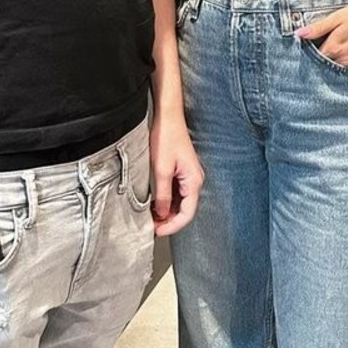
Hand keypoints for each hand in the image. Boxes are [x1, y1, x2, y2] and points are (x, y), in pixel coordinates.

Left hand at [149, 111, 203, 235]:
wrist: (168, 116)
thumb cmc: (166, 137)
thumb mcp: (161, 169)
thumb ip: (163, 194)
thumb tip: (162, 214)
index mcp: (194, 181)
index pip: (187, 214)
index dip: (172, 226)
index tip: (158, 231)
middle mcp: (195, 179)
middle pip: (185, 209)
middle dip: (169, 220)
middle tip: (152, 227)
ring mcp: (189, 175)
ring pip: (181, 201)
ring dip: (168, 211)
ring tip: (152, 217)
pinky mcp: (183, 170)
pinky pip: (178, 191)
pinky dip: (168, 200)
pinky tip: (156, 203)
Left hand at [295, 0, 347, 66]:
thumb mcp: (337, 17)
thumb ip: (318, 28)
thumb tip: (299, 34)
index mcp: (335, 48)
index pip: (315, 57)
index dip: (310, 52)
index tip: (308, 47)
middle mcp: (345, 60)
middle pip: (326, 65)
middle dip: (322, 60)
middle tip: (323, 48)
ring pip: (340, 67)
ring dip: (335, 62)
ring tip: (340, 48)